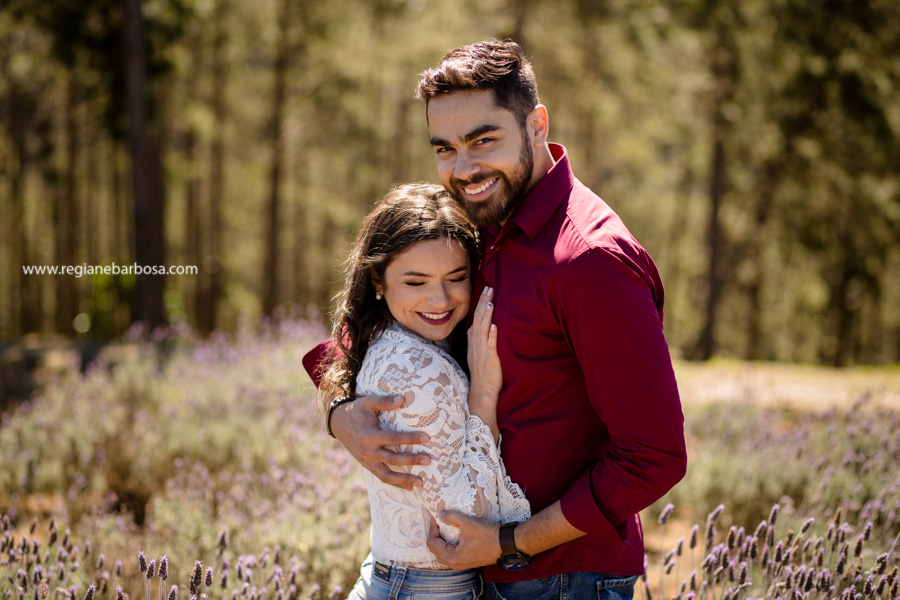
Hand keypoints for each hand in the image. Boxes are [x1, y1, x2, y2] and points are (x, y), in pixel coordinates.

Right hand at [330, 394, 430, 490]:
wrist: (338, 423)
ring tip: (421, 482)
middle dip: (411, 460)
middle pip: (392, 459)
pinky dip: (396, 484)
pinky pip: (382, 477)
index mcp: (369, 435)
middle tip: (428, 460)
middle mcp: (368, 451)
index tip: (426, 438)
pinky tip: (410, 488)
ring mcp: (367, 461)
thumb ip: (385, 401)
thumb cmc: (357, 411)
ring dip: (404, 480)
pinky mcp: (367, 466)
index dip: (410, 439)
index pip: (393, 439)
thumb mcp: (368, 402)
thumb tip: (402, 399)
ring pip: (387, 475)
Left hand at [427, 510, 501, 569]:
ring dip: (441, 540)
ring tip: (444, 527)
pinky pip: (450, 554)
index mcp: (453, 557)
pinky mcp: (466, 561)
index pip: (432, 543)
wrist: (506, 544)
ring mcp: (461, 564)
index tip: (435, 517)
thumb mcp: (469, 523)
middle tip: (438, 521)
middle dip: (435, 534)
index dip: (432, 528)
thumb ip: (452, 517)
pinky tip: (452, 534)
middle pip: (435, 549)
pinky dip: (448, 545)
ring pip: (442, 553)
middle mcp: (455, 564)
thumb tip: (440, 514)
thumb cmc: (489, 535)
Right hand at [467, 286, 501, 405]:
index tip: (485, 290)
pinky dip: (491, 335)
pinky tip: (494, 325)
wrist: (482, 390)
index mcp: (473, 340)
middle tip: (489, 288)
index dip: (480, 303)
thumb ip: (480, 339)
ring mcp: (481, 350)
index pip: (476, 317)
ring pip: (482, 328)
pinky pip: (489, 345)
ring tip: (490, 301)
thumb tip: (486, 325)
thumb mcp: (478, 352)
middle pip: (478, 318)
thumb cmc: (483, 372)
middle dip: (484, 302)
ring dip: (486, 314)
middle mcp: (476, 343)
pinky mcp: (489, 359)